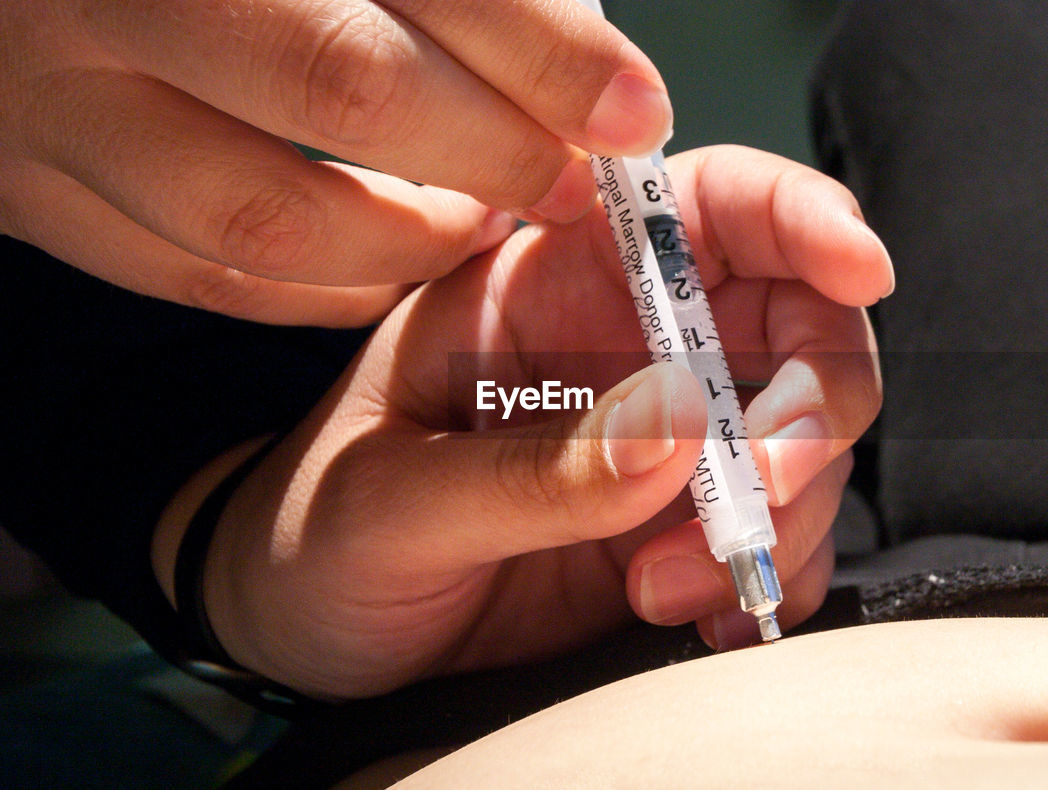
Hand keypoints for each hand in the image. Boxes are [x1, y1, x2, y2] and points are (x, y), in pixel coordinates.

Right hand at [0, 0, 670, 324]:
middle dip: (493, 149)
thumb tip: (580, 52)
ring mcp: (48, 105)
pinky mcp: (32, 193)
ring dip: (408, 241)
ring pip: (261, 217)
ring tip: (478, 221)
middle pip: (342, 85)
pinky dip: (320, 288)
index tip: (631, 107)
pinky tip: (386, 261)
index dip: (542, 47)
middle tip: (568, 183)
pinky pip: (197, 277)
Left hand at [154, 146, 891, 698]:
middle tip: (756, 493)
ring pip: (806, 444)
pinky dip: (768, 577)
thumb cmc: (318, 527)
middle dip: (813, 409)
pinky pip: (777, 535)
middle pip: (800, 326)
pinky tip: (699, 615)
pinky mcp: (681, 524)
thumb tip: (680, 423)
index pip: (709, 205)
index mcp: (556, 277)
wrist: (307, 626)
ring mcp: (668, 438)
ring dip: (776, 518)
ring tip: (661, 588)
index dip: (802, 217)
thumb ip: (531, 470)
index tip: (858, 270)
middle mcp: (634, 343)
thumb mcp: (391, 500)